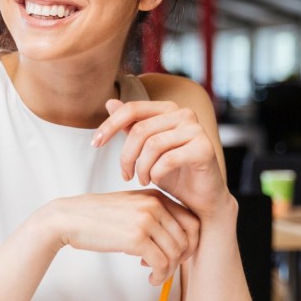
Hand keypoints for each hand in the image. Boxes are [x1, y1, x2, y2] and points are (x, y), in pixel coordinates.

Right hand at [50, 189, 198, 284]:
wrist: (70, 218)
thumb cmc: (98, 217)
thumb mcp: (131, 208)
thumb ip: (154, 217)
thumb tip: (178, 243)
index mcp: (156, 196)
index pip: (192, 221)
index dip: (191, 243)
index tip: (178, 255)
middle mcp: (154, 205)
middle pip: (187, 239)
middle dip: (180, 259)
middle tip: (165, 267)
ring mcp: (146, 220)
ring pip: (175, 253)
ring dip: (168, 270)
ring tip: (154, 275)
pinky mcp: (136, 238)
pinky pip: (161, 263)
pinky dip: (159, 276)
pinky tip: (150, 278)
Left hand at [92, 99, 225, 219]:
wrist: (201, 199)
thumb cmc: (174, 174)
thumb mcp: (146, 150)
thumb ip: (131, 126)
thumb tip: (110, 102)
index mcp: (169, 109)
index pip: (132, 109)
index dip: (110, 125)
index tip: (95, 143)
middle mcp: (184, 114)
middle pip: (140, 130)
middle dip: (126, 156)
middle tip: (125, 175)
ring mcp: (196, 130)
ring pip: (152, 145)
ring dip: (141, 167)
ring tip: (142, 180)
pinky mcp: (204, 148)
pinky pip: (168, 159)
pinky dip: (156, 173)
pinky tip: (155, 181)